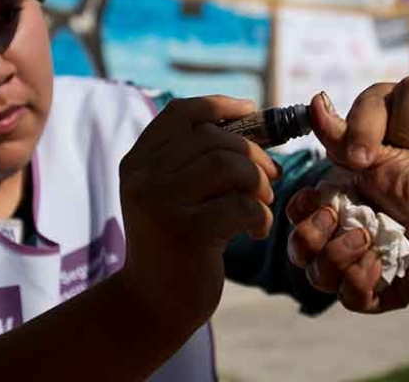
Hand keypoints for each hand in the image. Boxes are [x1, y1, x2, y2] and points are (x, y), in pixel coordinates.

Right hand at [118, 96, 279, 327]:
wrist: (152, 304)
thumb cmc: (174, 244)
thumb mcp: (171, 195)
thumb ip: (194, 160)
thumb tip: (251, 120)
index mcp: (138, 162)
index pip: (181, 113)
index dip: (220, 105)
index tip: (252, 112)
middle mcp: (143, 178)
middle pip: (213, 138)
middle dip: (253, 154)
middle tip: (270, 179)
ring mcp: (161, 204)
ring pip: (228, 165)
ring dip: (258, 183)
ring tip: (262, 204)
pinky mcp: (186, 233)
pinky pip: (242, 205)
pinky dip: (261, 216)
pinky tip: (256, 231)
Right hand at [286, 75, 408, 311]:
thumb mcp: (374, 155)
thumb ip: (338, 133)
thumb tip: (316, 99)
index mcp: (338, 208)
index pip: (296, 221)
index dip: (298, 214)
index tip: (314, 200)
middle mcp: (343, 239)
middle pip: (300, 253)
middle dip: (311, 236)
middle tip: (338, 219)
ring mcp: (361, 267)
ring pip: (320, 278)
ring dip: (337, 257)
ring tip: (367, 240)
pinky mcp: (381, 292)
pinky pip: (350, 299)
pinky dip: (358, 283)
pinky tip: (378, 263)